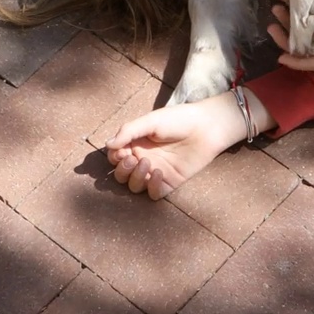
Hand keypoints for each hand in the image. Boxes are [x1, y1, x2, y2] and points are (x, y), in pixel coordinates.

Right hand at [105, 94, 244, 199]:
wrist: (207, 127)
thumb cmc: (178, 120)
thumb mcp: (151, 121)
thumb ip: (128, 131)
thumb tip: (107, 145)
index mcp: (135, 144)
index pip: (115, 157)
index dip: (114, 157)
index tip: (121, 150)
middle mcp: (143, 159)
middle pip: (121, 175)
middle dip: (122, 169)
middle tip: (132, 158)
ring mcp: (155, 172)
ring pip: (134, 186)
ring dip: (135, 177)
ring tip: (146, 162)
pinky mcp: (169, 182)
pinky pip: (153, 194)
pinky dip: (151, 187)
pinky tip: (157, 172)